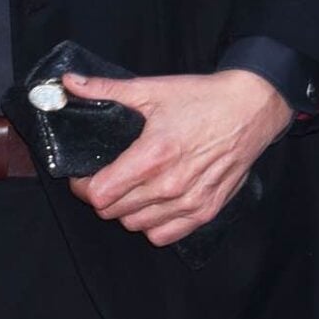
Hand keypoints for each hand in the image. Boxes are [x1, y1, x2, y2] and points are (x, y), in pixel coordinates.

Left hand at [66, 69, 290, 243]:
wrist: (250, 109)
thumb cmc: (201, 98)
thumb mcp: (150, 89)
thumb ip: (105, 90)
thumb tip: (68, 83)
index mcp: (153, 155)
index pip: (100, 194)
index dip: (83, 186)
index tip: (83, 174)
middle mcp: (170, 185)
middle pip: (114, 212)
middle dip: (100, 196)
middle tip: (103, 177)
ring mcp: (190, 202)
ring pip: (136, 225)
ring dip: (124, 210)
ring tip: (126, 189)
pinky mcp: (206, 211)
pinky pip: (164, 235)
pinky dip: (151, 224)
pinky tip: (151, 204)